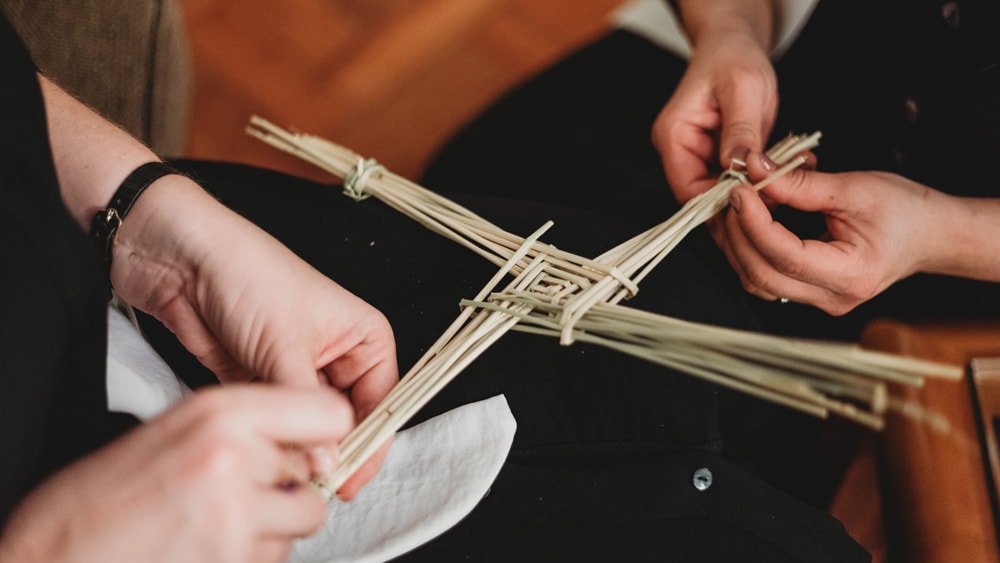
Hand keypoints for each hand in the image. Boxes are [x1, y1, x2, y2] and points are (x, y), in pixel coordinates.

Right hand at [0, 386, 352, 562]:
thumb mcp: (174, 431)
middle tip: (245, 491)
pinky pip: (278, 556)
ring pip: (304, 518)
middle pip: (314, 472)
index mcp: (219, 413)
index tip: (320, 444)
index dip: (326, 432)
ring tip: (222, 522)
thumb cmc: (97, 499)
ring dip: (274, 525)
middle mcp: (233, 458)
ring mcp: (234, 515)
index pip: (327, 411)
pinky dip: (254, 555)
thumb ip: (241, 428)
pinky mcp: (234, 560)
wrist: (49, 558)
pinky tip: (210, 546)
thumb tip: (298, 437)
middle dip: (287, 486)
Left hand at [111, 176, 396, 497]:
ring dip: (299, 448)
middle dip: (333, 452)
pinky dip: (271, 440)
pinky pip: (275, 421)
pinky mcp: (259, 380)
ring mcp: (296, 370)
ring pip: (308, 425)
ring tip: (287, 475)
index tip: (349, 482)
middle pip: (347, 420)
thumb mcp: (285, 343)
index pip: (382, 403)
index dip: (370, 444)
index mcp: (362, 337)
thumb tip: (325, 462)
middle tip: (316, 486)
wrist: (179, 258)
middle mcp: (335, 355)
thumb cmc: (246, 274)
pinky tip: (266, 458)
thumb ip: (306, 406)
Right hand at [652, 7, 776, 203]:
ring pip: (722, 191)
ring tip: (787, 176)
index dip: (720, 203)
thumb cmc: (733, 56)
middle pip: (704, 196)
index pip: (688, 190)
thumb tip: (738, 169)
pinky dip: (759, 177)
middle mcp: (679, 150)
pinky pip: (734, 178)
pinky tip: (784, 168)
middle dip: (742, 198)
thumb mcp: (743, 89)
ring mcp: (696, 154)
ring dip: (755, 189)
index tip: (756, 201)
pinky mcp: (715, 155)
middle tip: (780, 193)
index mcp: (674, 136)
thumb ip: (740, 131)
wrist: (734, 43)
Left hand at [720, 154, 959, 314]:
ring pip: (757, 281)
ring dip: (738, 242)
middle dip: (737, 233)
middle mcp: (831, 298)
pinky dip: (750, 249)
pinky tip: (748, 220)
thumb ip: (801, 184)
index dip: (753, 222)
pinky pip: (766, 277)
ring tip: (737, 205)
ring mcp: (819, 300)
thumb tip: (755, 169)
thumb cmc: (906, 211)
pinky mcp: (809, 292)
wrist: (931, 234)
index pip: (784, 256)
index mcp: (850, 276)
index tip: (740, 189)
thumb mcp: (855, 189)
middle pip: (761, 275)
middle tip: (731, 194)